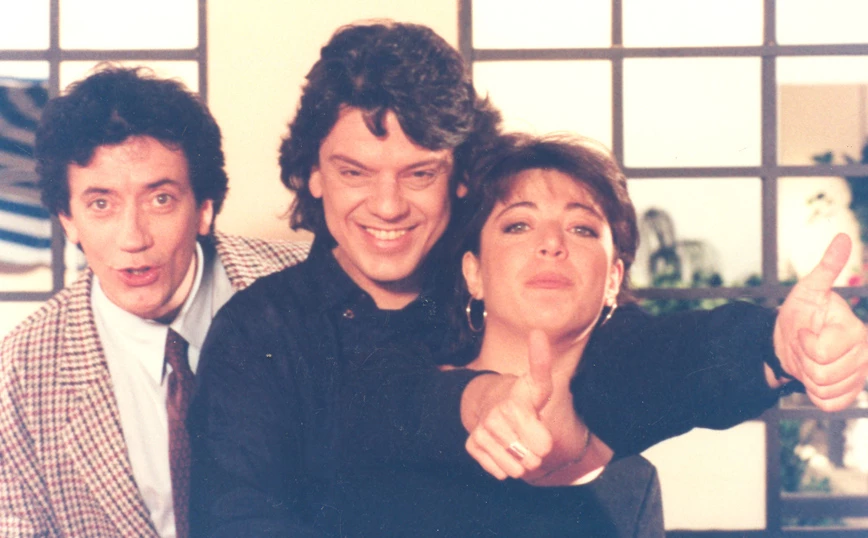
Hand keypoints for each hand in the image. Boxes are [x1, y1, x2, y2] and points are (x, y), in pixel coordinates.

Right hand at [462, 330, 553, 479]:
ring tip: (515, 440)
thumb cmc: (522, 396)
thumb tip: (538, 332)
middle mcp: (493, 420)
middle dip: (533, 451)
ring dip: (519, 460)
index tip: (537, 423)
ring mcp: (480, 434)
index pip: (543, 446)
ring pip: (514, 470)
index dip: (545, 440)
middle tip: (527, 433)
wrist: (490, 401)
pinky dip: (504, 465)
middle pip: (531, 461)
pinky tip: (502, 447)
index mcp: (514, 406)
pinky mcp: (471, 446)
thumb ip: (541, 363)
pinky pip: (498, 472)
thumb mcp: (537, 383)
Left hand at [774, 233, 867, 410]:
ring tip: (808, 360)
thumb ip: (827, 268)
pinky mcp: (849, 393)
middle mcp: (864, 355)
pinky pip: (829, 404)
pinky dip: (815, 395)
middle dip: (804, 359)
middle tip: (805, 347)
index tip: (804, 331)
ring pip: (824, 389)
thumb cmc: (800, 313)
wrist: (789, 341)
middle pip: (822, 372)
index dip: (806, 342)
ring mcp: (859, 376)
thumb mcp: (808, 290)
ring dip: (807, 376)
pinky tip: (814, 379)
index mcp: (856, 331)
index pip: (824, 351)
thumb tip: (842, 237)